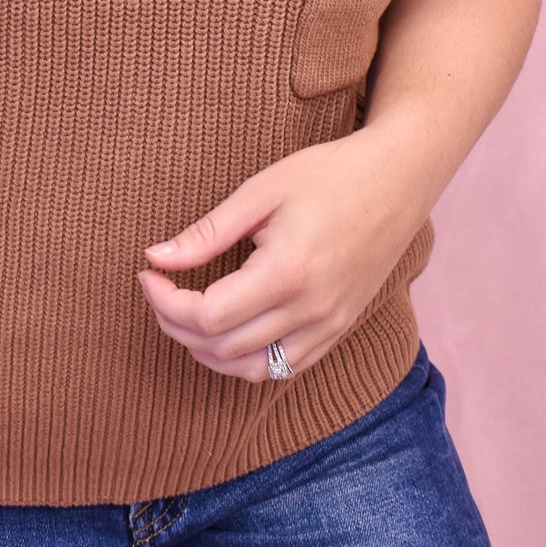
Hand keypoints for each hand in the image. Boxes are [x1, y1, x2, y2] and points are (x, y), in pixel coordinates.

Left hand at [135, 127, 429, 383]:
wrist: (398, 180)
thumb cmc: (328, 175)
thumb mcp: (261, 191)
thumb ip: (207, 232)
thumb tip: (155, 257)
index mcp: (288, 273)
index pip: (209, 316)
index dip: (166, 301)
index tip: (147, 273)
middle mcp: (311, 311)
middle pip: (223, 349)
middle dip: (176, 325)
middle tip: (156, 290)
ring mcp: (328, 327)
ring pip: (252, 371)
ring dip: (207, 352)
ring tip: (182, 314)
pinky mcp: (338, 330)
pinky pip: (283, 368)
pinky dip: (245, 361)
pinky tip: (225, 331)